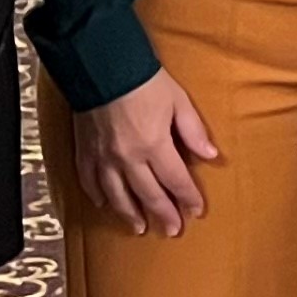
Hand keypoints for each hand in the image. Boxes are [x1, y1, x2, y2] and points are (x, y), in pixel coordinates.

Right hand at [71, 68, 217, 236]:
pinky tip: (104, 204)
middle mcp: (128, 157)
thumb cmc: (144, 80)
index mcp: (154, 144)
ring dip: (130, 214)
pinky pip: (89, 181)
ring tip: (139, 228)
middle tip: (172, 230)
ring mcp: (104, 157)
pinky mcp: (85, 151)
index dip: (188, 197)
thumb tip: (211, 155)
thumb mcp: (178, 101)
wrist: (102, 66)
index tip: (197, 211)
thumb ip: (193, 131)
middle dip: (163, 214)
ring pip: (117, 195)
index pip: (176, 180)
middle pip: (148, 194)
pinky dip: (97, 195)